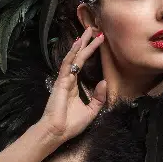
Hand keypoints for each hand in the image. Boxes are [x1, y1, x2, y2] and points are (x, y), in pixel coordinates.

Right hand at [38, 26, 106, 142]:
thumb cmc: (71, 125)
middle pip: (78, 57)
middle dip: (86, 43)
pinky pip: (67, 64)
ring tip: (89, 31)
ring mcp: (64, 80)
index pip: (82, 64)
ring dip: (81, 44)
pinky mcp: (61, 82)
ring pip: (74, 57)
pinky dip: (73, 53)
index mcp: (74, 86)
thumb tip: (104, 82)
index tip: (99, 41)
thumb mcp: (91, 111)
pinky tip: (78, 44)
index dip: (90, 52)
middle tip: (94, 29)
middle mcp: (68, 80)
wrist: (57, 132)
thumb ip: (98, 97)